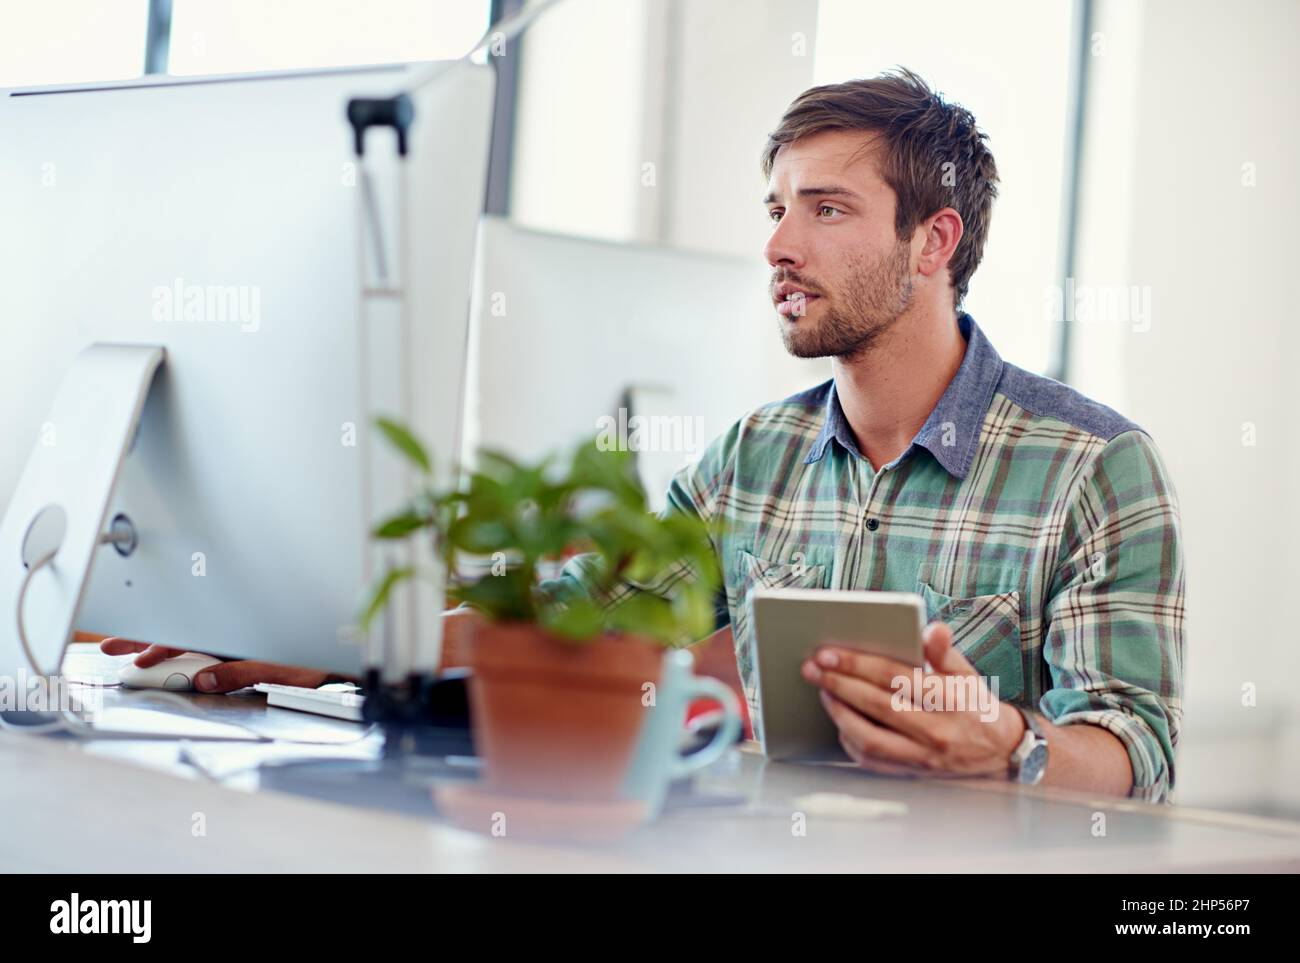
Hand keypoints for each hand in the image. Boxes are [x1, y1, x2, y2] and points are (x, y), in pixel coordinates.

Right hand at [98, 637, 330, 692]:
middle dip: (146, 638)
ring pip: (190, 642)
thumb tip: (204, 681)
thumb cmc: (317, 656)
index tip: (126, 648)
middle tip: (112, 644)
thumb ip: (239, 672)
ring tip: (136, 659)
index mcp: (234, 629)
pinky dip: (186, 657)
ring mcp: (236, 641)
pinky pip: (207, 652)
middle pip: (180, 632)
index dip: (152, 639)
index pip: (184, 632)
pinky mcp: (243, 650)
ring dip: (163, 649)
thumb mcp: (277, 666)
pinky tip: (175, 666)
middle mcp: (232, 631)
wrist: (342, 658)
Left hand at [800, 621, 1025, 778]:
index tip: (828, 653)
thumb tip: (932, 628)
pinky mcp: (913, 774)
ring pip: (870, 739)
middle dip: (839, 684)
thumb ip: (945, 651)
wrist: (1002, 753)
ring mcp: (924, 758)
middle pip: (877, 706)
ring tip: (823, 691)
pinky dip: (850, 741)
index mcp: (950, 700)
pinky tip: (840, 720)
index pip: (896, 678)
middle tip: (812, 668)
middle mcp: (937, 732)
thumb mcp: (968, 674)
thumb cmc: (975, 706)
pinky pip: (872, 762)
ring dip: (840, 713)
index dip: (858, 664)